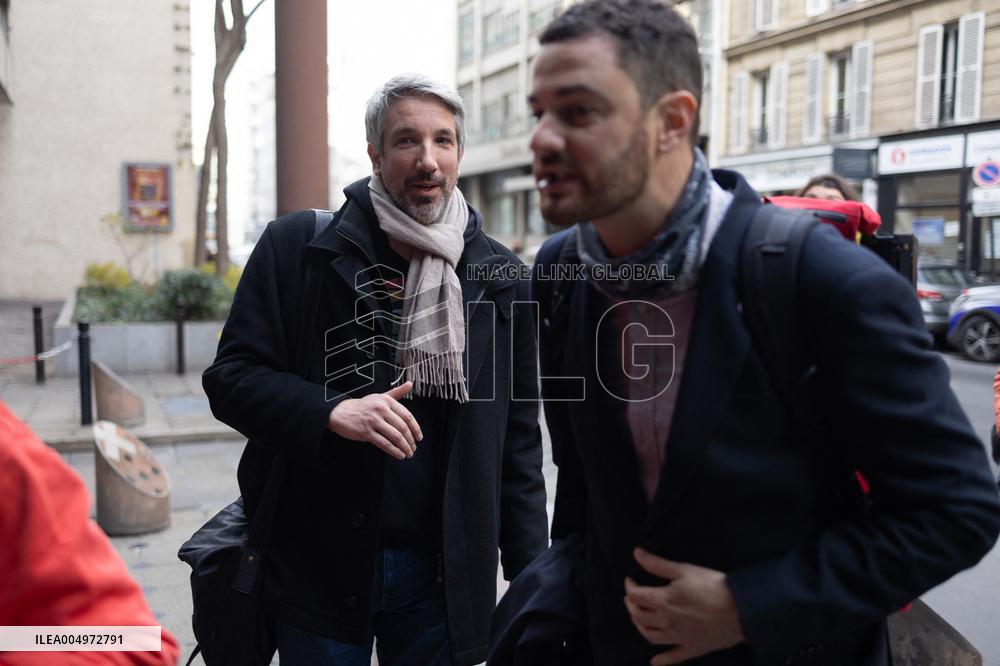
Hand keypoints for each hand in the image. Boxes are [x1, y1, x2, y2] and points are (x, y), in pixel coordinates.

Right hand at [328, 381, 422, 459]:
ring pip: (395, 437)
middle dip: (410, 440)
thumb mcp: (380, 396)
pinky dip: (394, 451)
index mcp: (387, 401)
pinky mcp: (366, 432)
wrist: (341, 412)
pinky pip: (384, 444)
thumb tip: (410, 384)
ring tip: (408, 453)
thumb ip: (396, 392)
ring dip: (404, 447)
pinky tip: (399, 455)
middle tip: (413, 448)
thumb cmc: (364, 406)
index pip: (407, 416)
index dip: (415, 428)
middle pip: (402, 427)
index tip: (419, 437)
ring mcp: (373, 421)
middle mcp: (381, 409)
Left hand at [624, 548, 744, 664]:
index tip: (630, 580)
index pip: (635, 596)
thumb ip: (658, 564)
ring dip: (640, 627)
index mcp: (663, 601)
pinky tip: (654, 662)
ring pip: (650, 636)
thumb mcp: (685, 570)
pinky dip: (662, 661)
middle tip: (632, 598)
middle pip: (638, 616)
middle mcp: (666, 621)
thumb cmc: (713, 586)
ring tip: (639, 619)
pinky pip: (673, 657)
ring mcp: (678, 638)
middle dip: (631, 605)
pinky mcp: (692, 648)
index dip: (629, 587)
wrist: (741, 610)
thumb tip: (636, 553)